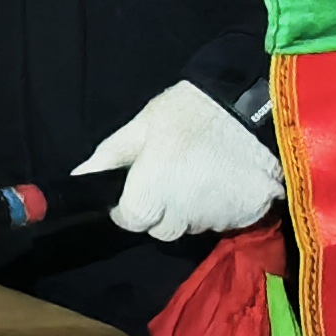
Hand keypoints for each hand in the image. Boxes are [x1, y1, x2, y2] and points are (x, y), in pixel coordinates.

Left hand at [74, 82, 284, 239]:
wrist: (257, 105)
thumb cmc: (190, 112)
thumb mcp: (141, 126)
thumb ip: (109, 157)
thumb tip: (79, 177)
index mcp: (150, 197)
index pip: (130, 222)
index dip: (131, 204)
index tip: (140, 183)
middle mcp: (182, 217)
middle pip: (162, 229)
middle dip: (161, 209)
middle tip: (173, 173)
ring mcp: (218, 219)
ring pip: (194, 225)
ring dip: (192, 207)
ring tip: (202, 170)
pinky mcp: (249, 216)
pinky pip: (225, 219)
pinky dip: (222, 205)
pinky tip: (226, 176)